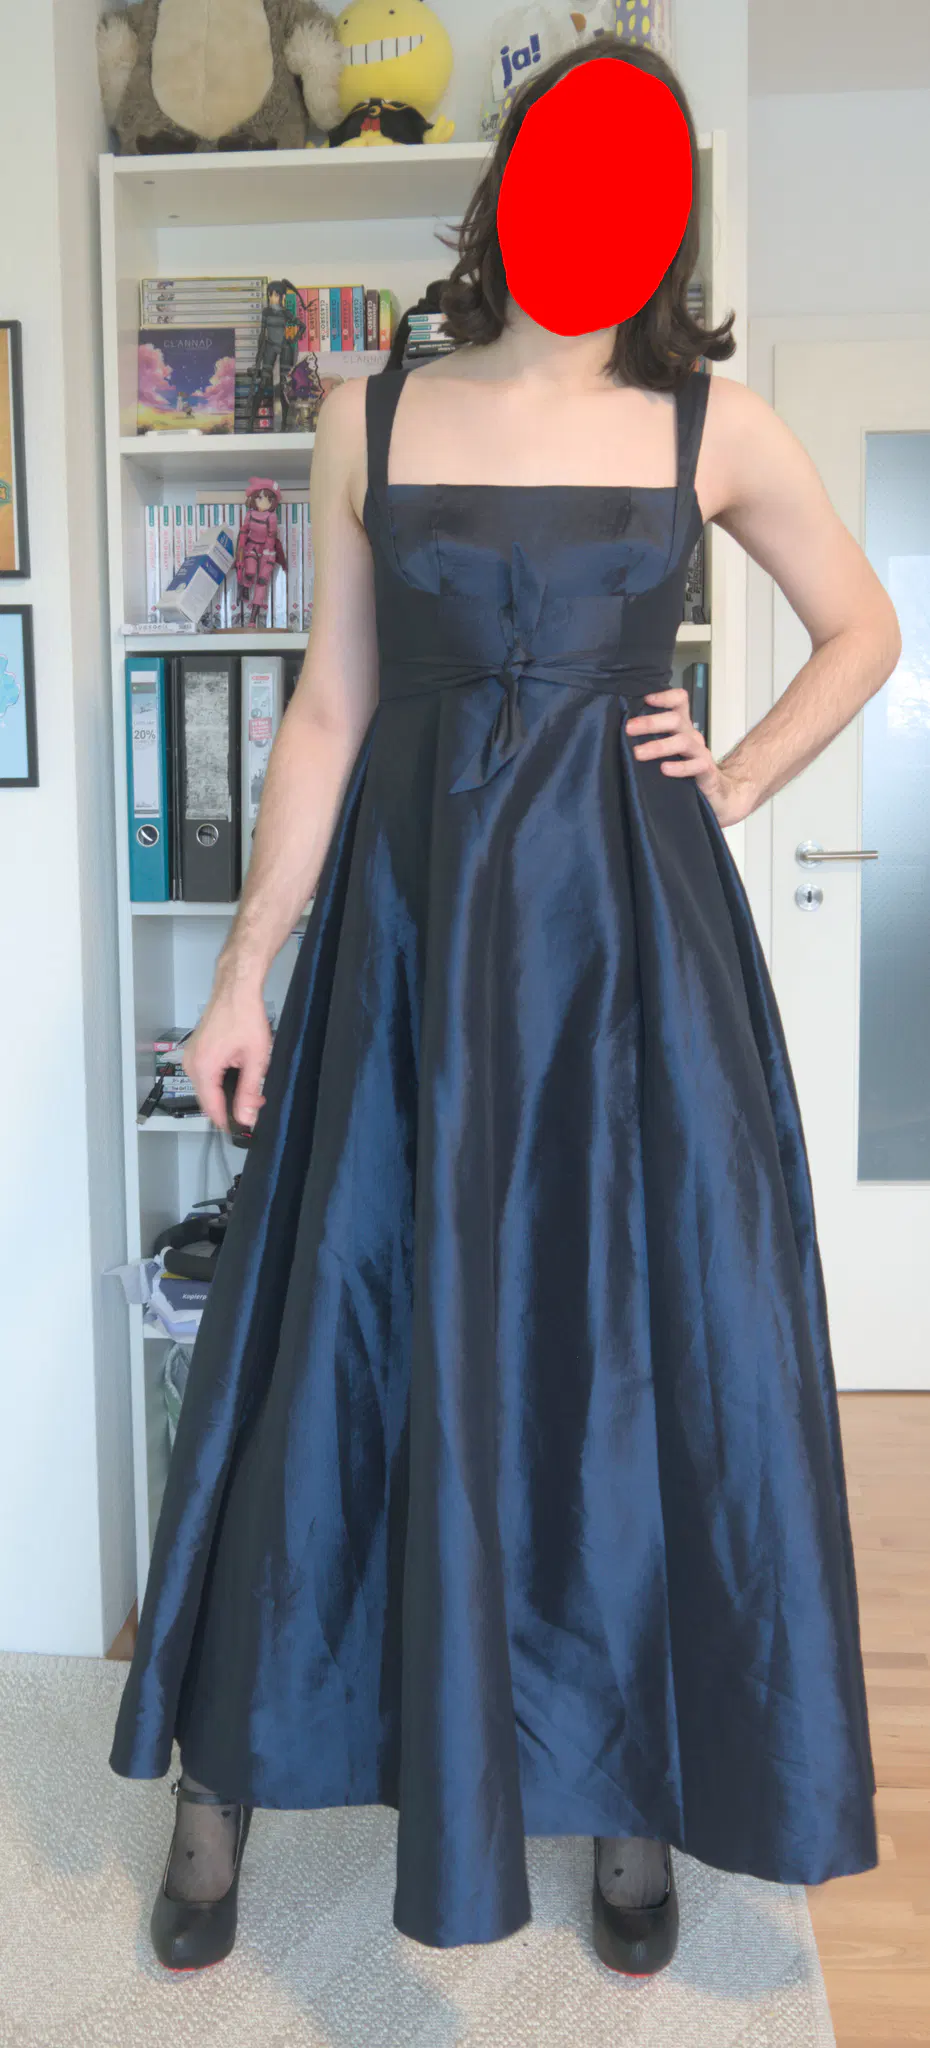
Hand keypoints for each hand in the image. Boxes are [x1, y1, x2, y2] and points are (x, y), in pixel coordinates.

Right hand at [181, 975, 271, 1133]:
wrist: (235, 990)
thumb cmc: (245, 1016)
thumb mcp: (256, 1059)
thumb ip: (250, 1091)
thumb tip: (246, 1117)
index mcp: (203, 1069)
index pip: (212, 1108)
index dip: (227, 1122)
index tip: (242, 1130)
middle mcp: (191, 1065)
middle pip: (209, 1100)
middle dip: (231, 1106)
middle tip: (255, 1103)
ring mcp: (191, 1057)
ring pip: (208, 1088)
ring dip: (228, 1092)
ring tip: (252, 1089)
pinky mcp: (196, 1052)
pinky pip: (207, 1075)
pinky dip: (222, 1080)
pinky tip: (240, 1074)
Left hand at [626, 688, 755, 827]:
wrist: (718, 794)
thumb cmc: (686, 770)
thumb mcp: (670, 751)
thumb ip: (652, 740)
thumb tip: (620, 735)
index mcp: (682, 727)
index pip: (680, 701)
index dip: (665, 696)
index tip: (645, 699)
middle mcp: (692, 736)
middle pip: (676, 720)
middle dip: (651, 722)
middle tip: (629, 729)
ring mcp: (701, 753)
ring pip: (683, 741)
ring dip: (659, 746)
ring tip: (638, 753)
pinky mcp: (707, 772)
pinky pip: (696, 765)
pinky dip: (679, 767)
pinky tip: (664, 769)